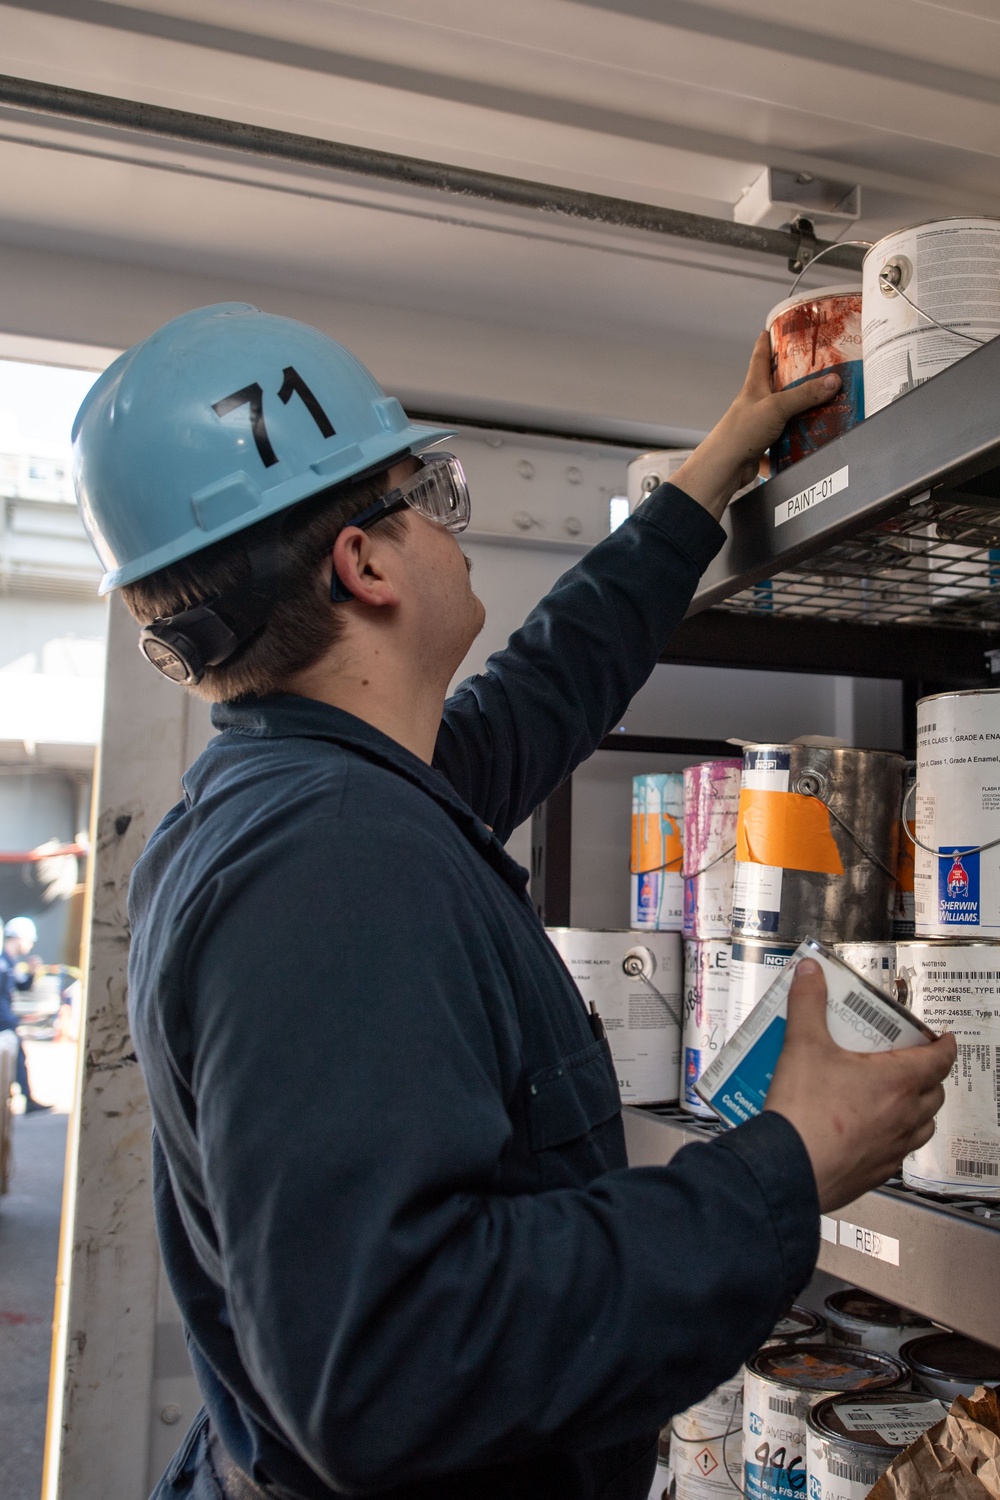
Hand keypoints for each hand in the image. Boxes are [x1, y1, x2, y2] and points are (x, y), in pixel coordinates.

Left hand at [670, 332, 840, 518]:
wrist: (725, 468)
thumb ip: (805, 394)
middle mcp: (756, 403)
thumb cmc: (739, 433)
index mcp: (754, 387)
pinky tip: (814, 433)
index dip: (766, 341)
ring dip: (801, 407)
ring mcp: (760, 424)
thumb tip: (832, 381)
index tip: (773, 329)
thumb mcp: (776, 407)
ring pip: (785, 411)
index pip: (760, 357)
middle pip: (777, 383)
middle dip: (794, 375)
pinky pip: (787, 435)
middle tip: (815, 365)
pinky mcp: (765, 444)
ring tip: (824, 400)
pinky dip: (800, 434)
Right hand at [764, 958, 956, 1212]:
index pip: (939, 1060)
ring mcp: (893, 1147)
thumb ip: (807, 1003)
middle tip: (910, 1061)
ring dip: (917, 1108)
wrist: (787, 1167)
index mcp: (896, 1082)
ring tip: (894, 1096)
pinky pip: (900, 1152)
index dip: (945, 1046)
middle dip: (930, 1074)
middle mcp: (903, 1116)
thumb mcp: (802, 1045)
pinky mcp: (876, 1171)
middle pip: (935, 1092)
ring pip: (923, 1125)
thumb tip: (811, 974)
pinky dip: (895, 1136)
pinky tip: (870, 1130)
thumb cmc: (803, 1112)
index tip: (944, 1038)